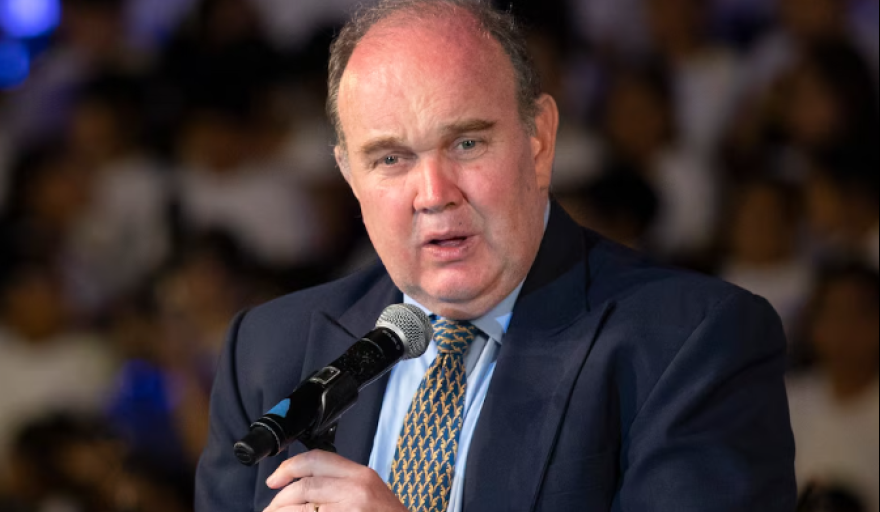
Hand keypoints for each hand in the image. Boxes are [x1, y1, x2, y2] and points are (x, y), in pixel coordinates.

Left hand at [263, 450, 408, 511]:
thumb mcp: (369, 493)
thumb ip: (340, 485)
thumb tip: (301, 488)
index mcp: (362, 475)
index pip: (317, 460)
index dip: (289, 467)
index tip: (274, 479)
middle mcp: (356, 489)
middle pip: (305, 486)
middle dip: (279, 499)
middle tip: (269, 509)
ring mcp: (350, 510)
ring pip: (303, 507)